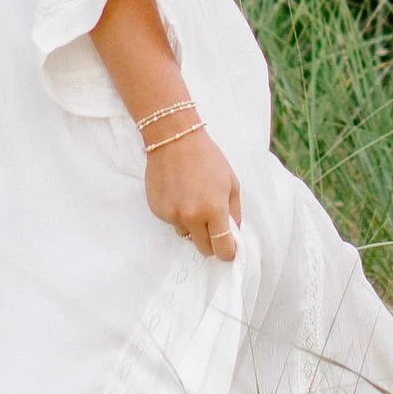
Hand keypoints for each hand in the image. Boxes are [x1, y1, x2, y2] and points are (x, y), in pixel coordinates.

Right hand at [144, 121, 241, 259]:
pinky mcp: (158, 211)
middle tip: (213, 226)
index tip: (229, 250)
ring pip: (186, 235)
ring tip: (193, 201)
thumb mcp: (231, 183)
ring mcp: (172, 215)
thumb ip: (234, 212)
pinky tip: (180, 194)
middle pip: (204, 249)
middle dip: (211, 242)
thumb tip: (233, 233)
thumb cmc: (208, 159)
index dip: (228, 252)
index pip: (222, 248)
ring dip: (192, 226)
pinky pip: (172, 222)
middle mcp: (191, 217)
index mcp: (214, 210)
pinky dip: (178, 214)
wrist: (174, 140)